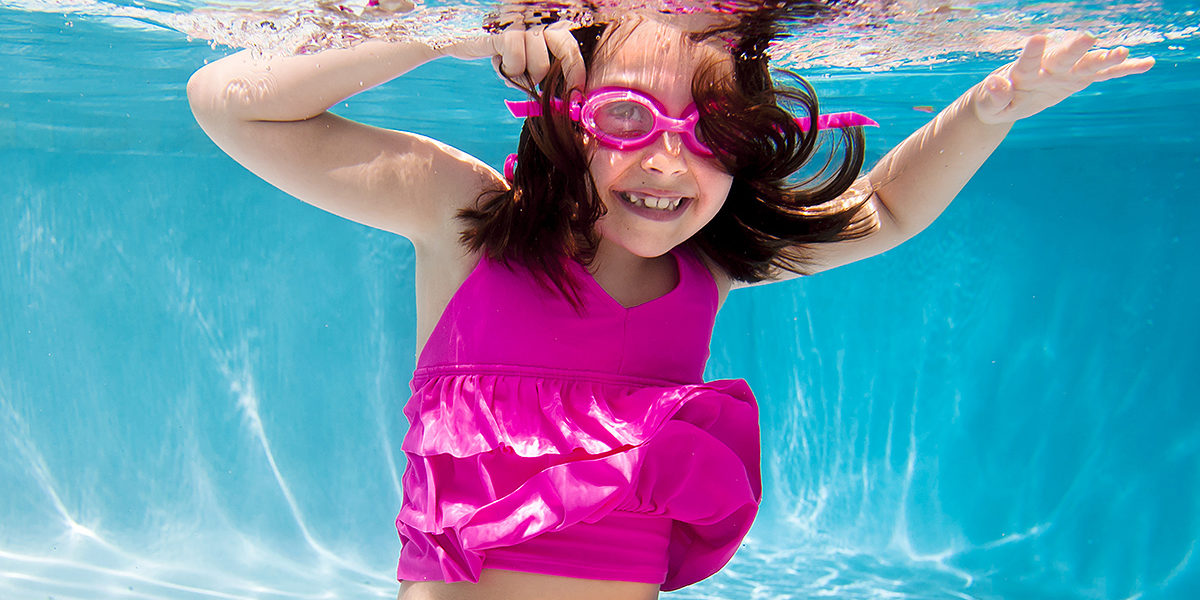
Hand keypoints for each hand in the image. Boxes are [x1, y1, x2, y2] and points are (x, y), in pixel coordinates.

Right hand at [440, 20, 585, 91]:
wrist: (455, 35)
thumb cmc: (494, 47)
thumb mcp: (522, 52)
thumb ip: (543, 61)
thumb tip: (566, 91)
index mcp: (543, 19)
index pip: (570, 41)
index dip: (576, 67)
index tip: (577, 90)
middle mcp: (535, 15)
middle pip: (563, 46)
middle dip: (559, 74)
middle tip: (546, 89)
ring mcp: (519, 20)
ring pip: (540, 61)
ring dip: (525, 76)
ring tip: (512, 71)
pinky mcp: (502, 29)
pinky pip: (517, 58)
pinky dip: (509, 70)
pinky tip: (499, 65)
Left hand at [972, 32, 1154, 124]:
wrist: (1006, 100)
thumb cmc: (994, 102)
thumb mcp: (989, 105)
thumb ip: (994, 96)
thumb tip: (995, 84)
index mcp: (1024, 72)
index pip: (1028, 61)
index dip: (1032, 52)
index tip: (1037, 38)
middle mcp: (1048, 67)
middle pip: (1063, 57)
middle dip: (1074, 48)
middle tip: (1087, 38)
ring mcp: (1066, 72)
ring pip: (1088, 64)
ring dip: (1105, 59)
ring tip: (1124, 52)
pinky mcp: (1078, 80)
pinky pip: (1104, 76)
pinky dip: (1123, 70)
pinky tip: (1146, 63)